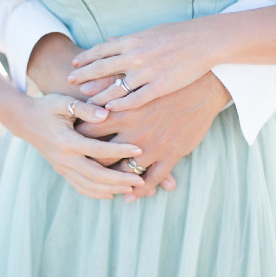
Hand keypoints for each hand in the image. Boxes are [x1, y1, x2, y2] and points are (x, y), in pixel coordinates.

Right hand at [21, 94, 144, 198]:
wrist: (24, 120)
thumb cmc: (47, 107)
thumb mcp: (63, 102)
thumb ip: (85, 109)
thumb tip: (105, 115)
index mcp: (67, 141)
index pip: (98, 149)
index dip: (120, 150)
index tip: (139, 150)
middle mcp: (64, 158)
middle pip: (96, 175)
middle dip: (120, 179)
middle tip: (141, 180)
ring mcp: (62, 168)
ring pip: (89, 185)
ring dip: (111, 189)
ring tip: (132, 188)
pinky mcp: (62, 171)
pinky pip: (80, 187)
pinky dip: (96, 193)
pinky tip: (112, 193)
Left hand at [68, 18, 219, 110]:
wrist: (205, 41)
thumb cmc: (178, 36)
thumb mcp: (149, 33)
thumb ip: (128, 40)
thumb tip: (109, 41)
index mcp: (132, 41)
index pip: (101, 51)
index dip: (85, 60)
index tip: (73, 68)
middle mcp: (135, 56)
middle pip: (102, 69)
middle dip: (84, 77)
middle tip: (69, 85)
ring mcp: (147, 72)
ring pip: (115, 88)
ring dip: (98, 96)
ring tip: (86, 104)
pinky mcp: (160, 87)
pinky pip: (135, 99)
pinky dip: (120, 105)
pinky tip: (110, 111)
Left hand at [76, 72, 230, 201]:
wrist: (204, 87)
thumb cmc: (165, 80)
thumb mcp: (136, 80)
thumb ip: (109, 85)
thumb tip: (85, 86)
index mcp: (122, 113)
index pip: (88, 132)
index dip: (77, 139)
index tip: (71, 144)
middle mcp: (134, 134)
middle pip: (102, 157)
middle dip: (90, 164)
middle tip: (82, 169)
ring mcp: (153, 147)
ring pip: (125, 173)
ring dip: (113, 181)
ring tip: (103, 186)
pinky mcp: (171, 156)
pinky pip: (151, 180)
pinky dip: (139, 191)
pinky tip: (129, 196)